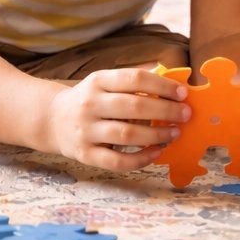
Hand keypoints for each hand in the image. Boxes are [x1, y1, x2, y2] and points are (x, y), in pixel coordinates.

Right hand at [44, 67, 190, 171]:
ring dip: (156, 135)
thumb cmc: (91, 99)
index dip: (162, 86)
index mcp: (98, 81)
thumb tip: (174, 78)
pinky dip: (140, 159)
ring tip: (174, 133)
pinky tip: (156, 153)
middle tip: (185, 115)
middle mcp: (90, 104)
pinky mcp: (85, 155)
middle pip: (134, 107)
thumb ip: (135, 80)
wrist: (53, 119)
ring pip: (127, 135)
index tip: (183, 93)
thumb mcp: (106, 82)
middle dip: (165, 111)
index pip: (134, 79)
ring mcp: (86, 131)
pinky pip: (117, 161)